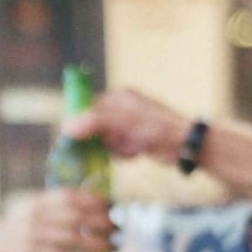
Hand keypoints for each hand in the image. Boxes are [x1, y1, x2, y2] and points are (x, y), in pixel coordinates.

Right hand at [0, 187, 112, 251]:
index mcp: (37, 202)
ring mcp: (32, 233)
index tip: (112, 205)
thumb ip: (49, 211)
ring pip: (73, 236)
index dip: (94, 198)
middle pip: (76, 213)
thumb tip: (82, 213)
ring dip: (97, 243)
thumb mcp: (27, 214)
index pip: (70, 194)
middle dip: (101, 220)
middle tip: (117, 228)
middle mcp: (36, 214)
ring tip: (113, 248)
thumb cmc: (10, 235)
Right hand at [64, 88, 191, 163]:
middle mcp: (122, 109)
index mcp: (119, 97)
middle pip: (95, 126)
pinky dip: (123, 154)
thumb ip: (94, 122)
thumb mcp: (123, 122)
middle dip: (102, 139)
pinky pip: (117, 150)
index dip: (81, 123)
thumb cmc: (156, 127)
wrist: (186, 144)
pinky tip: (135, 153)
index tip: (76, 138)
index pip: (88, 107)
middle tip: (115, 144)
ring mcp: (128, 126)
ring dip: (115, 148)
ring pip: (105, 141)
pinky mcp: (133, 140)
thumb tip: (66, 126)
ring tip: (131, 148)